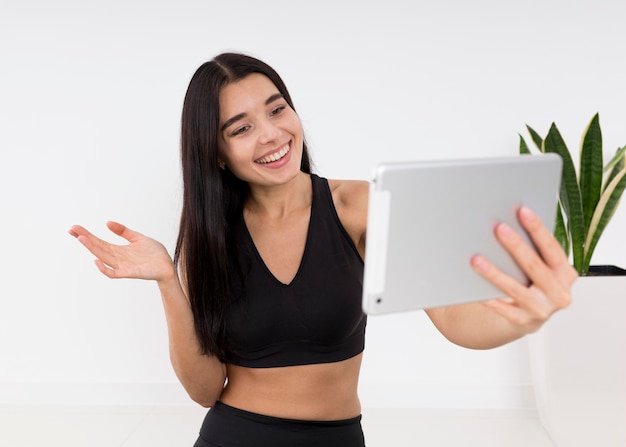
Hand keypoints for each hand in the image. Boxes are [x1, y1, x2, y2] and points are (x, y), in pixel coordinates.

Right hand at [69, 221, 175, 282]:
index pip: (99, 242)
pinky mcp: (130, 273)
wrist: (167, 265)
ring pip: (103, 257)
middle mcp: (117, 258)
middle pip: (97, 248)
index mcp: (119, 250)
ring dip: (92, 249)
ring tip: (81, 239)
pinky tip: (96, 260)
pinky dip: (104, 269)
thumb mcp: (138, 237)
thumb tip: (107, 222)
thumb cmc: (154, 253)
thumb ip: (123, 231)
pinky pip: (113, 273)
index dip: (87, 235)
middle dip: (85, 239)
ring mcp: (122, 266)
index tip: (74, 228)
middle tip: (72, 230)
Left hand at [470, 206, 577, 334]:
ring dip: (494, 273)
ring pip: (515, 288)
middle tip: (499, 228)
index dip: (537, 229)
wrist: (531, 315)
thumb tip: (508, 221)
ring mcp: (542, 309)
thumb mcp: (542, 267)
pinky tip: (474, 287)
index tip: (522, 211)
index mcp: (565, 274)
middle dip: (516, 246)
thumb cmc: (533, 282)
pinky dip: (489, 297)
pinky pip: (502, 308)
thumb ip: (534, 250)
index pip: (552, 248)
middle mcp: (558, 293)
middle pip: (534, 266)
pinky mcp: (523, 321)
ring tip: (476, 258)